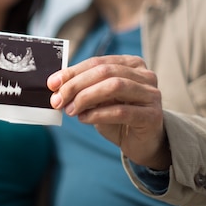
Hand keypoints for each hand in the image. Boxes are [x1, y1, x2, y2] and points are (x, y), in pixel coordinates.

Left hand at [48, 55, 170, 169]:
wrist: (143, 143)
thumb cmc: (119, 119)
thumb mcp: (99, 99)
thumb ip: (84, 89)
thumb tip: (57, 86)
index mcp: (132, 64)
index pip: (98, 61)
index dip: (73, 71)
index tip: (52, 83)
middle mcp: (145, 75)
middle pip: (105, 72)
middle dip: (77, 85)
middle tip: (58, 99)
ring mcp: (152, 94)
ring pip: (114, 86)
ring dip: (86, 97)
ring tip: (70, 110)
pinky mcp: (152, 115)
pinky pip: (121, 111)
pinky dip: (97, 114)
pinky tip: (83, 119)